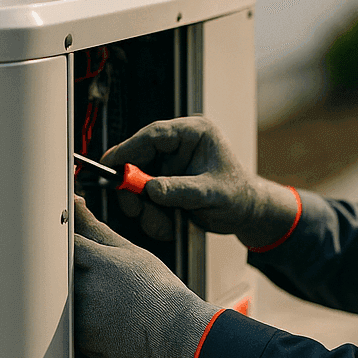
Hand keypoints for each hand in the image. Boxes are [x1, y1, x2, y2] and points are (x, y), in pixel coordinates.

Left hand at [72, 198, 213, 357]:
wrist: (176, 334)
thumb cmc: (158, 290)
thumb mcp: (130, 252)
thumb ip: (95, 228)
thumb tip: (75, 203)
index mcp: (92, 260)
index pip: (58, 241)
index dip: (59, 240)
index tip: (65, 243)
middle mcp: (81, 287)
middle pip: (55, 272)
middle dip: (69, 274)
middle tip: (98, 282)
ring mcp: (79, 317)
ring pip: (61, 301)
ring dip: (74, 299)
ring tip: (107, 303)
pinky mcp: (80, 342)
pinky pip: (70, 328)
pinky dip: (83, 323)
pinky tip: (107, 322)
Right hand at [102, 116, 297, 245]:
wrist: (246, 213)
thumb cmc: (239, 196)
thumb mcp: (212, 194)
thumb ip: (182, 190)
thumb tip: (151, 189)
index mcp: (194, 133)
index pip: (154, 135)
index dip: (128, 149)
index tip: (111, 165)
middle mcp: (178, 145)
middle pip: (138, 159)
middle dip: (134, 188)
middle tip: (134, 210)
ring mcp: (169, 164)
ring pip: (138, 183)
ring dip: (145, 208)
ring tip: (166, 225)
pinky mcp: (164, 181)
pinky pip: (145, 198)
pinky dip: (151, 215)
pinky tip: (169, 225)